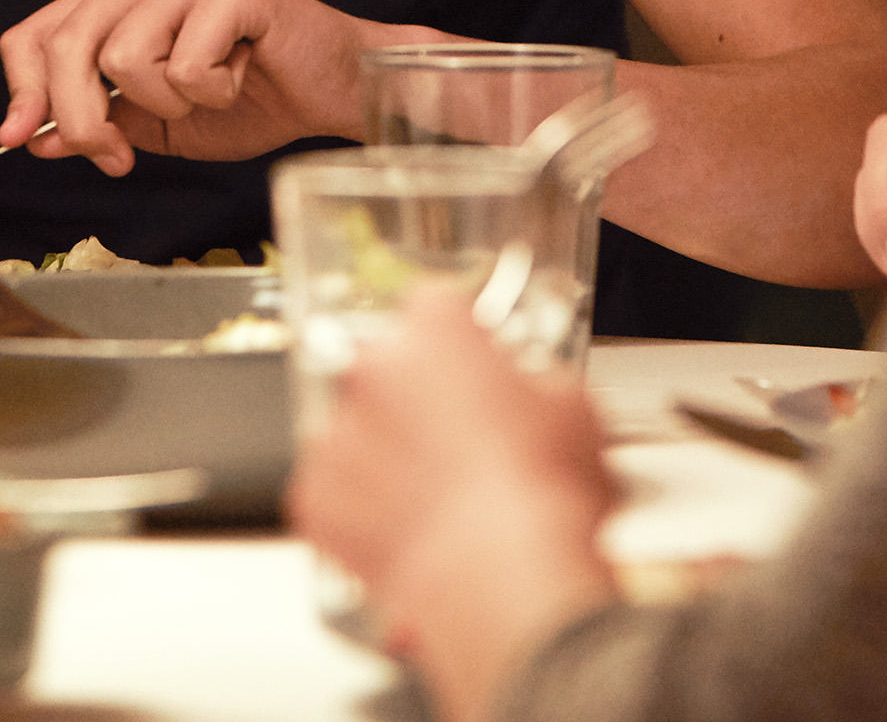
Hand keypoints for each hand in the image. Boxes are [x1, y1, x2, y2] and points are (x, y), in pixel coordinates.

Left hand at [0, 0, 423, 169]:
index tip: (20, 139)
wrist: (332, 92)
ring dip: (166, 103)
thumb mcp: (156, 124)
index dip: (23, 90)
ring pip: (123, 58)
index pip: (37, 32)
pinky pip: (184, 64)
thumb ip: (99, 124)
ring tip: (207, 93)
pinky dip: (210, 93)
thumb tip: (32, 139)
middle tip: (117, 157)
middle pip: (69, 46)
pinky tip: (240, 76)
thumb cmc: (253, 100)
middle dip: (83, 119)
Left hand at [287, 290, 618, 718]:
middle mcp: (374, 368)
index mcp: (436, 329)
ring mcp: (337, 432)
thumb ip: (533, 380)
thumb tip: (528, 391)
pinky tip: (408, 523)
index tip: (466, 360)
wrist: (504, 580)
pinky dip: (361, 504)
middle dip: (414, 394)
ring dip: (385, 450)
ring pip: (355, 429)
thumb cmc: (540, 496)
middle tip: (454, 434)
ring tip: (435, 490)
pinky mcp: (315, 496)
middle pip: (385, 365)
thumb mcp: (572, 406)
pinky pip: (333, 488)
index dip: (455, 338)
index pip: (432, 305)